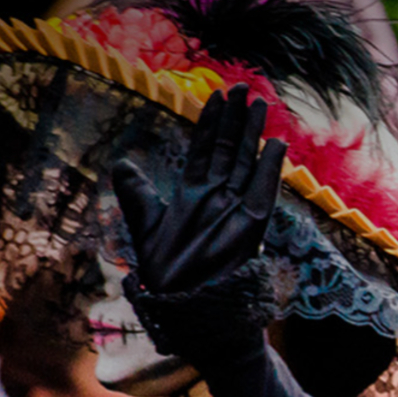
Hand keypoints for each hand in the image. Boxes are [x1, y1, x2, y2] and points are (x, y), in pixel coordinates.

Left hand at [112, 84, 286, 294]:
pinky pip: (263, 194)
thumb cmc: (165, 275)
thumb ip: (136, 193)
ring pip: (246, 164)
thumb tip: (122, 163)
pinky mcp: (252, 229)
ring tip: (260, 105)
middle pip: (228, 150)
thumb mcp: (145, 226)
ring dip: (253, 135)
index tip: (218, 95)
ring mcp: (235, 211)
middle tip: (244, 87)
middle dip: (235, 119)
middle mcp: (216, 199)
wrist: (185, 309)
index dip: (210, 122)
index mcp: (191, 195)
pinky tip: (276, 146)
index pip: (204, 149)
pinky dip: (270, 170)